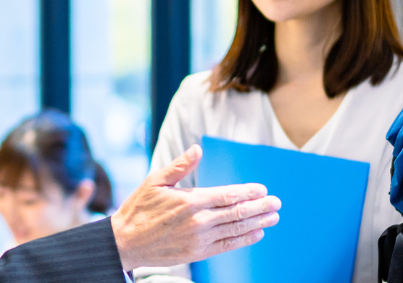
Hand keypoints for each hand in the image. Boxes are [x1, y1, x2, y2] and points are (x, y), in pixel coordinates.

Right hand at [110, 144, 281, 270]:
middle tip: (277, 203)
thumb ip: (180, 166)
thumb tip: (198, 150)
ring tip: (273, 217)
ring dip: (258, 222)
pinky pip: (227, 245)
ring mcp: (199, 239)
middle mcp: (198, 220)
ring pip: (236, 229)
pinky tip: (257, 233)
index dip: (248, 192)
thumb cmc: (138, 209)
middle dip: (260, 207)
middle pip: (237, 212)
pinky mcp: (197, 252)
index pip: (228, 195)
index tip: (262, 189)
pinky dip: (244, 239)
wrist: (125, 242)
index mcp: (190, 200)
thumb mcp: (155, 181)